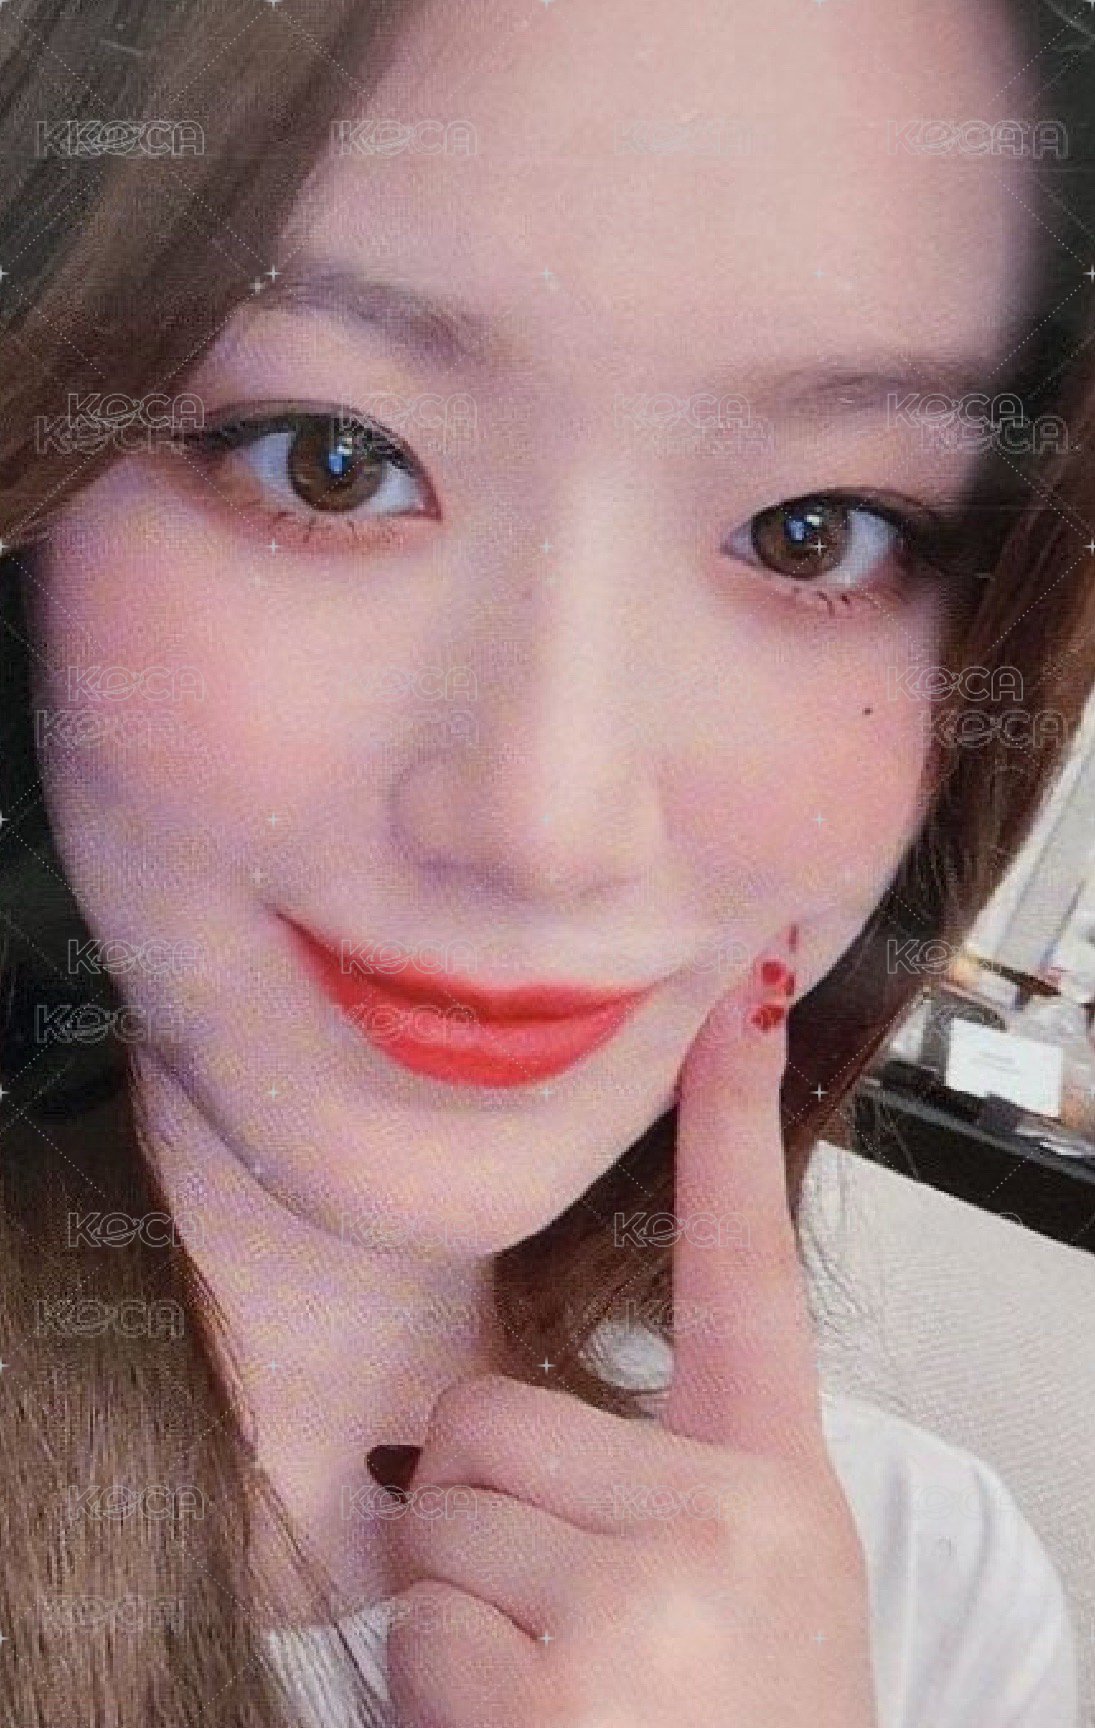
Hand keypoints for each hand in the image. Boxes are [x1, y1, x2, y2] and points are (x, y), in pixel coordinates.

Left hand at [383, 929, 879, 1727]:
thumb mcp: (733, 1595)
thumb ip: (647, 1484)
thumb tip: (471, 1431)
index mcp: (774, 1484)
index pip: (752, 1263)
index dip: (737, 1123)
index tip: (743, 999)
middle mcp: (732, 1514)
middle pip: (490, 1417)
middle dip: (485, 1525)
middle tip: (566, 1641)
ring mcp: (658, 1588)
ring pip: (441, 1506)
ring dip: (460, 1614)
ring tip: (559, 1702)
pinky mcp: (573, 1665)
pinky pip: (420, 1610)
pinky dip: (440, 1690)